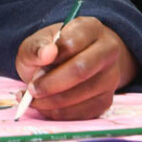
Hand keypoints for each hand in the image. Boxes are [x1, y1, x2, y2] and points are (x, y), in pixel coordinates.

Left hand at [14, 16, 137, 120]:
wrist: (72, 62)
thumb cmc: (53, 50)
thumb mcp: (38, 41)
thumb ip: (36, 46)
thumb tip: (46, 53)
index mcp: (90, 28)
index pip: (72, 42)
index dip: (52, 57)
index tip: (34, 66)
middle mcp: (107, 50)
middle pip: (81, 69)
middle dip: (52, 83)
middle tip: (31, 90)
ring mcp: (111, 76)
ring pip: (83, 94)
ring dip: (53, 101)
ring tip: (34, 99)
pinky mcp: (107, 100)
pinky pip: (84, 111)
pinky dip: (61, 113)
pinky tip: (46, 107)